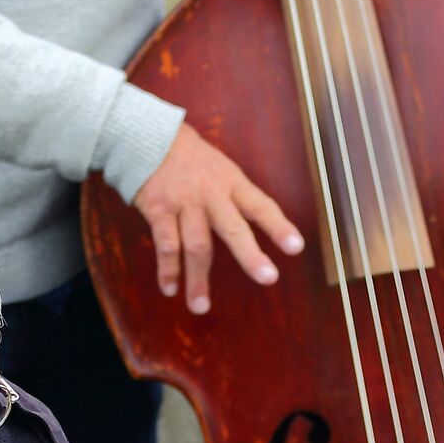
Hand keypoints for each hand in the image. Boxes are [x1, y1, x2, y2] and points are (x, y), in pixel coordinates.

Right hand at [133, 123, 303, 314]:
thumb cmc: (190, 158)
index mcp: (231, 183)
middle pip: (233, 228)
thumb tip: (259, 223)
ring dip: (198, 280)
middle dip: (251, 255)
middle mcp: (211, 194)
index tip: (296, 248)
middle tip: (268, 278)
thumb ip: (236, 197)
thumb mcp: (221, 168)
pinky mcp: (159, 209)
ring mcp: (184, 203)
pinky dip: (168, 269)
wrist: (146, 135)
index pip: (261, 206)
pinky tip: (170, 288)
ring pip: (196, 246)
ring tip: (200, 307)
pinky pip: (166, 245)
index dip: (279, 226)